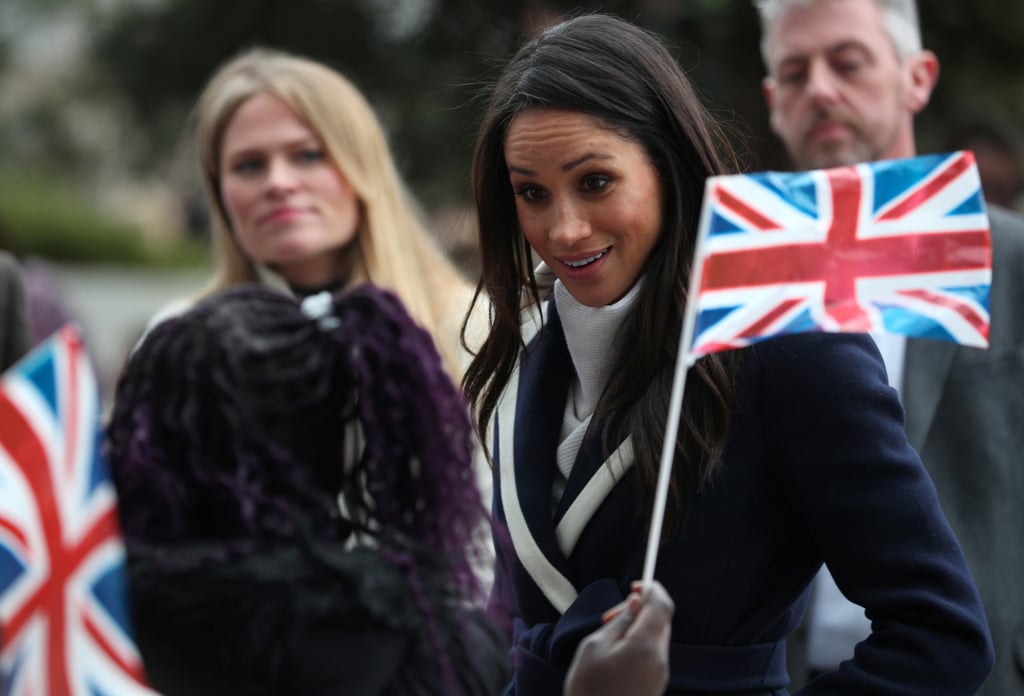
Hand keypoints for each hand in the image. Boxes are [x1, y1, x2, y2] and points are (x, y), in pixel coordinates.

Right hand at [564, 580, 674, 695]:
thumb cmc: (588, 688)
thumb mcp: (594, 645)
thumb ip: (620, 621)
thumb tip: (637, 603)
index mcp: (646, 646)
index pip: (662, 605)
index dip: (652, 588)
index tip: (636, 584)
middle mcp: (660, 660)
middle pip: (661, 620)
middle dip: (640, 610)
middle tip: (609, 617)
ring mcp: (660, 675)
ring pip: (656, 637)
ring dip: (638, 628)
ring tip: (608, 636)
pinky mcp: (656, 686)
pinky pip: (653, 654)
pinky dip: (639, 644)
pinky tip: (616, 653)